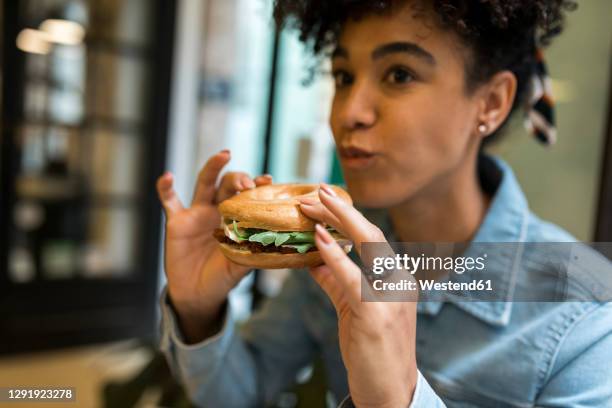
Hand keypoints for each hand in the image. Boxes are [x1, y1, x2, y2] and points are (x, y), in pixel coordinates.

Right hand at [156, 150, 271, 339]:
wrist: (196, 293)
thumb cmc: (221, 278)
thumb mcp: (240, 266)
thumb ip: (253, 253)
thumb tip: (277, 246)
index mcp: (237, 219)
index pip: (248, 195)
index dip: (258, 185)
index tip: (268, 179)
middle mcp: (219, 210)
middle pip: (229, 184)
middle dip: (239, 179)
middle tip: (247, 183)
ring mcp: (198, 213)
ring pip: (205, 183)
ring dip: (213, 167)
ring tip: (224, 155)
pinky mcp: (177, 221)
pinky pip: (169, 200)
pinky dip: (165, 188)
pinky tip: (167, 177)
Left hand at [299, 184, 417, 407]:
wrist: (390, 390)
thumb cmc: (373, 349)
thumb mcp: (353, 308)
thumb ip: (335, 281)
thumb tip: (312, 258)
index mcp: (396, 277)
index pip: (370, 237)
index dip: (346, 215)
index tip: (323, 198)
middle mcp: (399, 280)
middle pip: (370, 233)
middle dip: (341, 209)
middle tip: (315, 190)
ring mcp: (391, 295)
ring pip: (367, 244)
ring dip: (336, 220)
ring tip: (311, 203)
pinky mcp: (377, 312)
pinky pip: (353, 276)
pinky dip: (335, 254)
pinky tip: (318, 237)